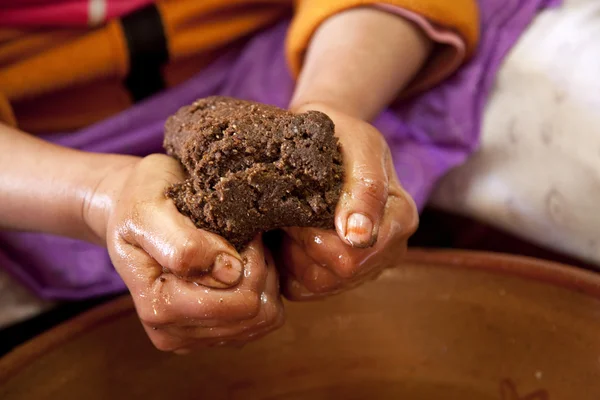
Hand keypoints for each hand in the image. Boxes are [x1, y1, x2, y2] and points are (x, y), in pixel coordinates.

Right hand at [87, 154, 283, 351]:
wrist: (132, 208)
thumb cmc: (140, 201)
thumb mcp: (148, 210)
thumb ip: (184, 244)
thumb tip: (230, 273)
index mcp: (158, 308)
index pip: (237, 302)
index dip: (250, 260)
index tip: (240, 228)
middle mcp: (173, 333)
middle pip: (254, 314)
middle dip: (260, 269)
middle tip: (249, 237)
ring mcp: (195, 338)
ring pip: (263, 318)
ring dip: (265, 279)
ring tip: (246, 249)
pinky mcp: (212, 334)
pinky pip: (263, 320)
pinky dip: (265, 290)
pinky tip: (247, 265)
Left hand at [278, 105, 418, 299]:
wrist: (328, 139)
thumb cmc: (342, 136)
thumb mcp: (358, 145)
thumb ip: (365, 188)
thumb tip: (359, 237)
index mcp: (400, 219)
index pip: (352, 258)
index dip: (315, 238)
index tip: (298, 207)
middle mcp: (389, 250)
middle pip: (334, 276)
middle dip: (303, 245)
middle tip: (290, 212)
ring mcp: (366, 267)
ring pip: (317, 285)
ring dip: (293, 255)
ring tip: (289, 222)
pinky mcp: (341, 276)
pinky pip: (304, 290)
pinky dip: (288, 267)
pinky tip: (287, 239)